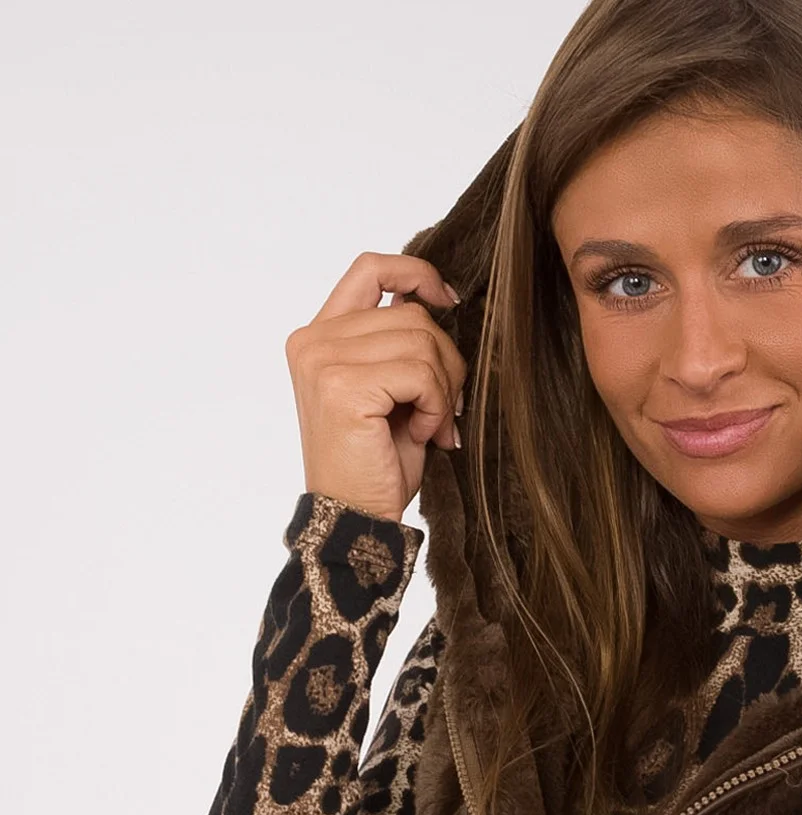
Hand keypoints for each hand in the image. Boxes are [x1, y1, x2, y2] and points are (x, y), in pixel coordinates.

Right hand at [284, 250, 467, 523]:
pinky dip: (437, 405)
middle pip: (409, 313)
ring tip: (432, 426)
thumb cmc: (376, 464)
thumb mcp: (392, 391)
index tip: (447, 299)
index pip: (370, 269)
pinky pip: (420, 373)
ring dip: (443, 388)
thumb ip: (400, 344)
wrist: (358, 518)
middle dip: (445, 360)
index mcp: (319, 335)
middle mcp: (314, 341)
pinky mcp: (344, 385)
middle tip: (446, 408)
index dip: (416, 273)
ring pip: (420, 339)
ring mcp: (324, 360)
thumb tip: (438, 302)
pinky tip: (424, 434)